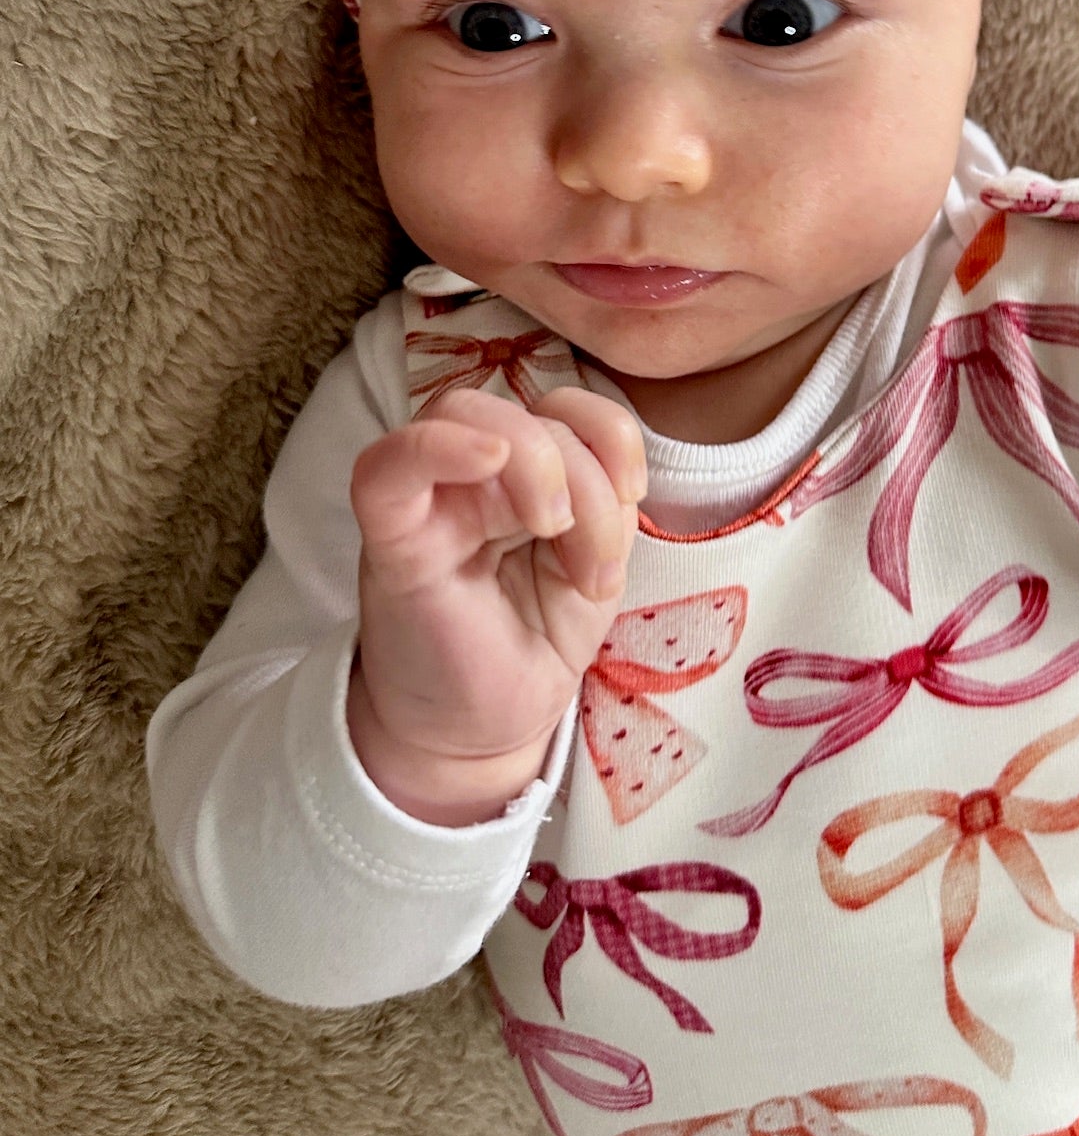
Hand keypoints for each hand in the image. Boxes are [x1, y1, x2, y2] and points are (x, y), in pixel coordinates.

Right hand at [349, 383, 646, 773]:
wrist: (483, 729)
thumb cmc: (533, 640)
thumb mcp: (593, 565)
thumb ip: (602, 503)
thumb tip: (613, 471)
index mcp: (522, 473)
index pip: (562, 407)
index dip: (611, 433)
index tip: (634, 496)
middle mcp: (471, 473)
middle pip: (526, 412)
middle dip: (585, 477)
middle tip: (594, 566)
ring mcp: (426, 500)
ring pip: (466, 414)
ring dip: (538, 468)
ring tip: (557, 544)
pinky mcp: (390, 541)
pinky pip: (386, 467)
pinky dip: (438, 446)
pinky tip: (487, 460)